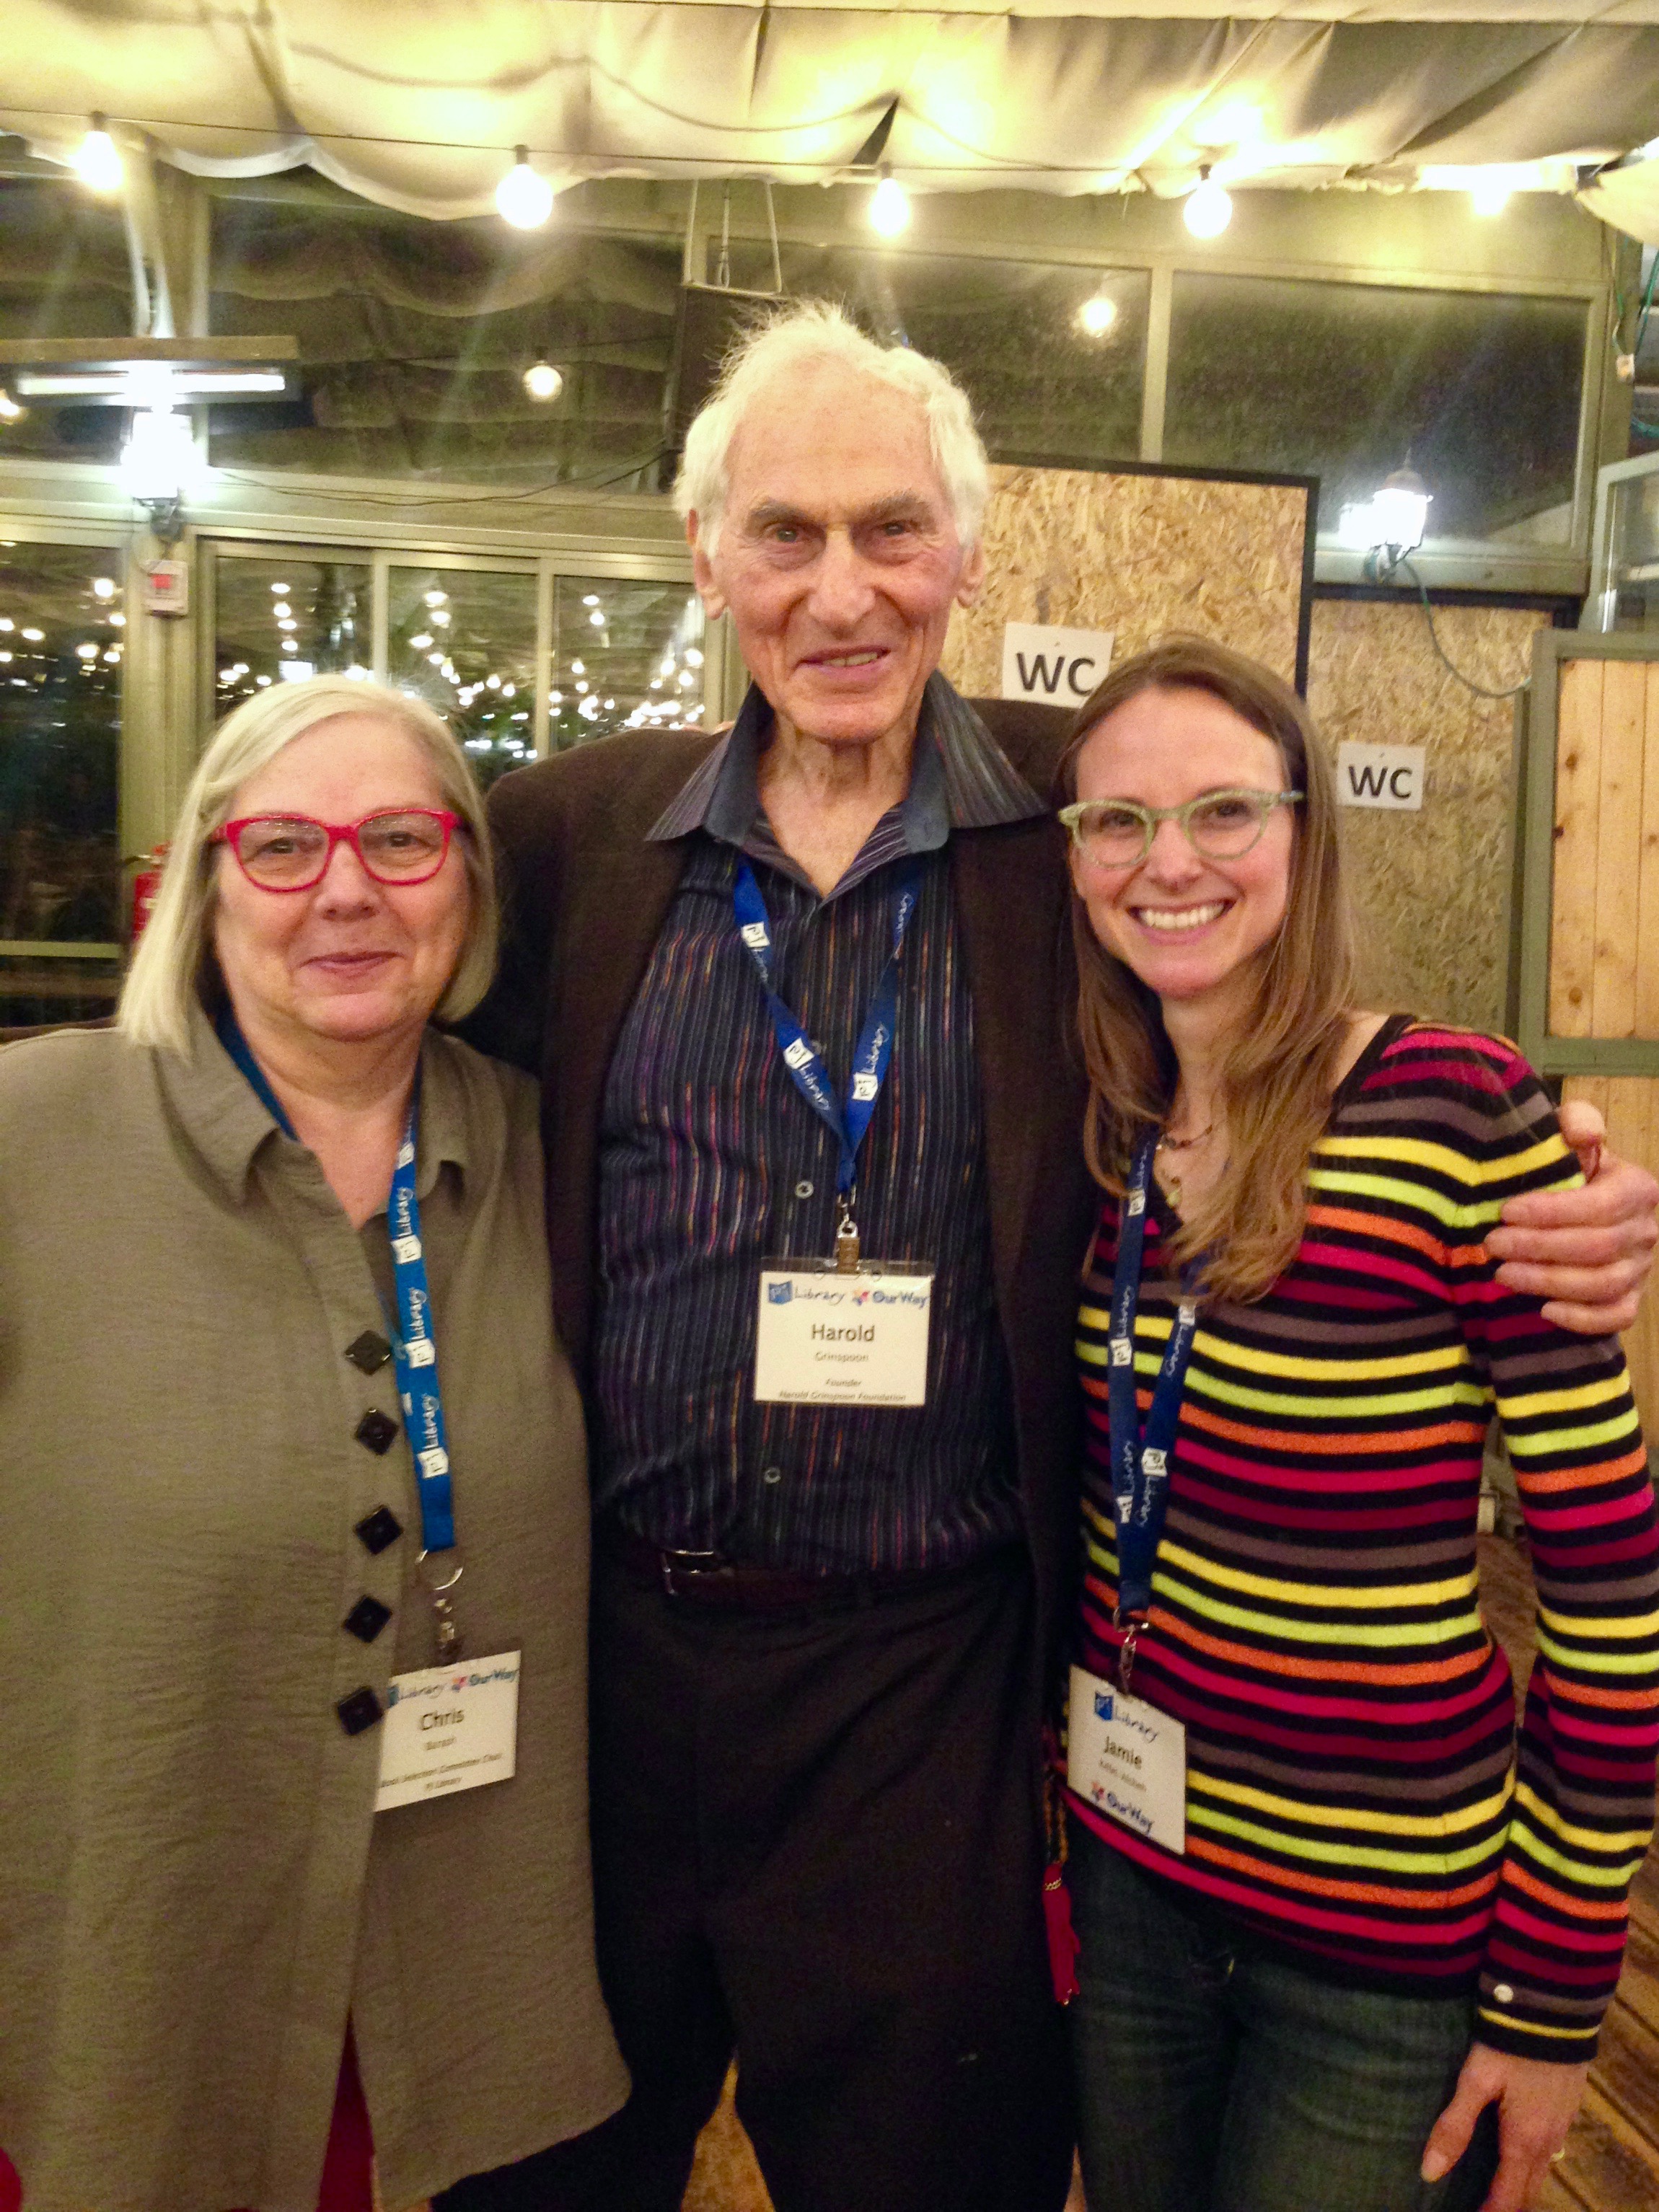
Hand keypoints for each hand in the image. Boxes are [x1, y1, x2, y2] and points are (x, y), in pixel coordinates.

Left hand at [1421, 2044, 1589, 2210]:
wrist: (1552, 2011)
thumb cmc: (1509, 2045)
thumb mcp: (1476, 2081)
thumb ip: (1454, 2126)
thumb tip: (1430, 2173)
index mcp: (1524, 2142)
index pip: (1508, 2196)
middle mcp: (1548, 2142)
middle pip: (1528, 2190)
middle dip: (1508, 2204)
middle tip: (1483, 2209)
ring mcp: (1562, 2126)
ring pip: (1542, 2171)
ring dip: (1521, 2186)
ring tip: (1497, 2191)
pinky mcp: (1567, 2108)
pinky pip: (1550, 2151)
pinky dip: (1532, 2165)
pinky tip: (1518, 2155)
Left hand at [1486, 1101, 1656, 1332]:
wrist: (1579, 1200)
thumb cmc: (1568, 1169)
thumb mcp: (1570, 1138)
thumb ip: (1577, 1122)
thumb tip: (1584, 1134)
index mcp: (1636, 1188)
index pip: (1598, 1206)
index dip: (1551, 1212)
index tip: (1506, 1212)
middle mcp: (1646, 1231)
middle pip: (1597, 1248)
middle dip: (1539, 1248)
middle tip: (1493, 1244)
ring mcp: (1641, 1269)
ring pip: (1602, 1285)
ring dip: (1549, 1282)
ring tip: (1503, 1274)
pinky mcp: (1630, 1298)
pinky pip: (1616, 1317)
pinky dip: (1583, 1319)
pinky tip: (1544, 1310)